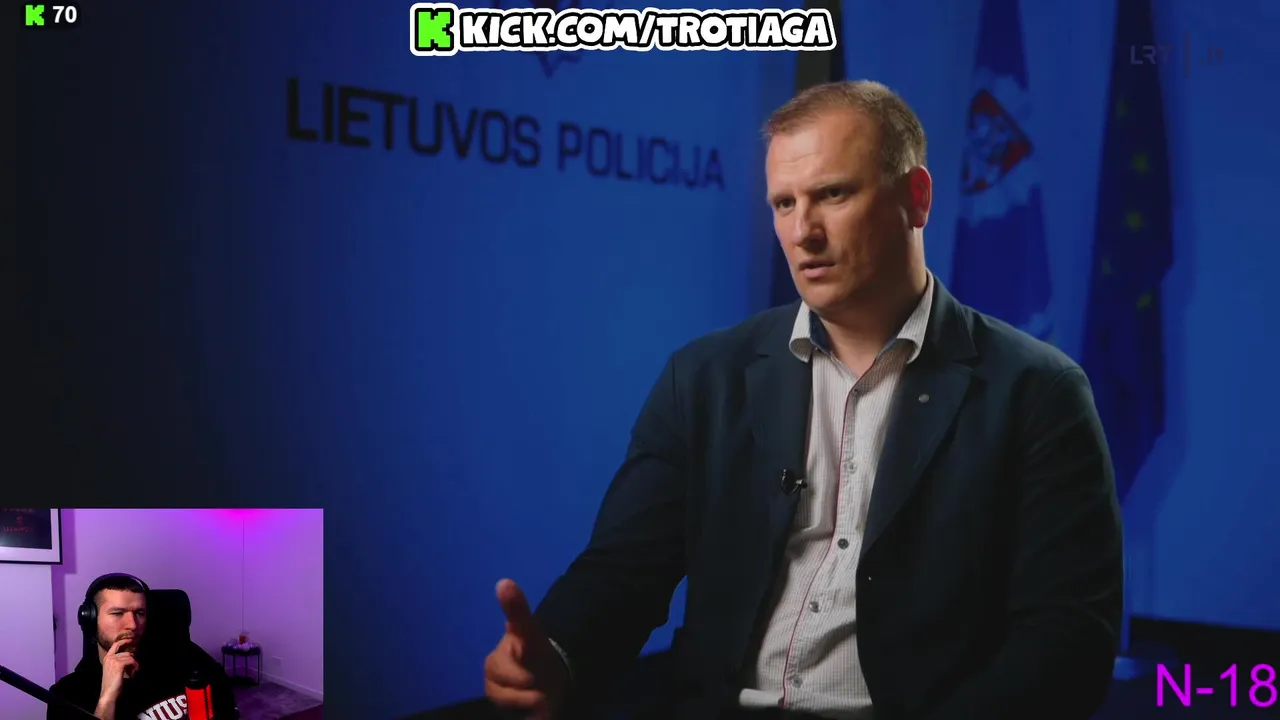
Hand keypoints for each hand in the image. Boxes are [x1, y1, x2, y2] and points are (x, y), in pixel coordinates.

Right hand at [99, 638, 137, 703]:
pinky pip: (132, 661)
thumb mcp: (114, 669)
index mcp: (107, 658)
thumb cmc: (113, 683)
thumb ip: (120, 661)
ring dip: (134, 665)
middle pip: (127, 652)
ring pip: (130, 657)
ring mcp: (113, 660)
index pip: (116, 644)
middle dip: (133, 660)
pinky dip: (135, 667)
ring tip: (133, 672)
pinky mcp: (119, 664)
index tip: (132, 640)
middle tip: (135, 667)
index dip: (125, 641)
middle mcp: (109, 657)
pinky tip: (133, 673)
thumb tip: (131, 655)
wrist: (108, 693)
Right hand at [483, 579, 568, 719]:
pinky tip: (538, 711)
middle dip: (527, 690)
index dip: (518, 675)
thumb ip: (517, 609)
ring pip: (510, 708)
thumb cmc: (537, 653)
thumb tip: (503, 581)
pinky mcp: (505, 713)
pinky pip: (517, 718)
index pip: (501, 670)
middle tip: (541, 683)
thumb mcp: (530, 631)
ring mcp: (497, 699)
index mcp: (497, 660)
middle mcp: (492, 681)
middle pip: (505, 694)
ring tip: (541, 696)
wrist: (549, 677)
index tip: (530, 677)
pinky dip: (531, 718)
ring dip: (531, 705)